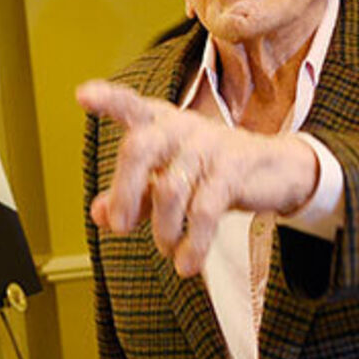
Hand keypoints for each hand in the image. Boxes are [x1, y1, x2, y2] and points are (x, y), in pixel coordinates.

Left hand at [78, 80, 319, 277]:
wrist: (275, 169)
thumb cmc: (210, 170)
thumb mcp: (167, 182)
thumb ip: (133, 195)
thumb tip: (99, 214)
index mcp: (160, 123)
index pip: (130, 107)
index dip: (108, 100)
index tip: (84, 96)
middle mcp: (181, 127)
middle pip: (139, 149)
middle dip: (124, 193)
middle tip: (120, 227)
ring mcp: (209, 145)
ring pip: (169, 190)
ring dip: (163, 230)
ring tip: (167, 249)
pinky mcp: (233, 169)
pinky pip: (204, 211)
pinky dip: (193, 243)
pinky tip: (188, 262)